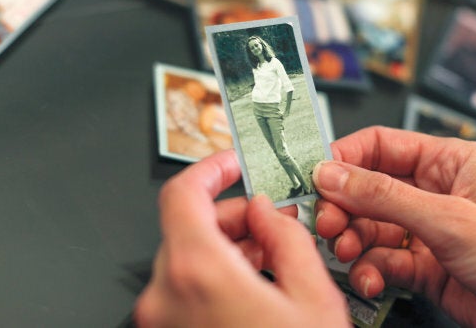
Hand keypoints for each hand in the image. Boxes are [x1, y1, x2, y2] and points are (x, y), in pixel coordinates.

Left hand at [135, 149, 348, 326]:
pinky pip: (186, 286)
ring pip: (188, 255)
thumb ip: (286, 236)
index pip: (183, 193)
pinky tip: (254, 284)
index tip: (233, 163)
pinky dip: (217, 272)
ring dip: (228, 244)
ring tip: (271, 258)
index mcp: (199, 273)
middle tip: (271, 220)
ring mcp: (163, 320)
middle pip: (189, 224)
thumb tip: (268, 210)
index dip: (210, 168)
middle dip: (233, 215)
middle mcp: (167, 296)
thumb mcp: (311, 294)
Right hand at [314, 126, 475, 326]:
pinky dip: (373, 271)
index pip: (383, 146)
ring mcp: (431, 231)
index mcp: (449, 162)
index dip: (345, 157)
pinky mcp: (429, 267)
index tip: (314, 176)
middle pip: (371, 189)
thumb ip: (385, 196)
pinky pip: (387, 262)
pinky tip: (372, 279)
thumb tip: (333, 173)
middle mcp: (437, 193)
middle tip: (327, 223)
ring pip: (374, 228)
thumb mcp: (451, 219)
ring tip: (349, 254)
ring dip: (355, 242)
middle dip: (345, 207)